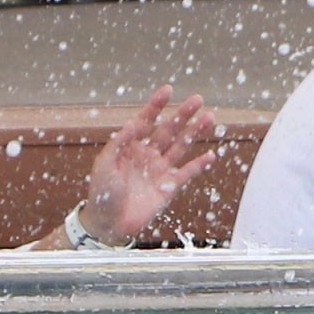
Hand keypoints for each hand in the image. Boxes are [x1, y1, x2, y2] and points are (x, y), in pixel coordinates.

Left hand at [78, 88, 223, 244]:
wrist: (108, 224)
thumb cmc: (101, 193)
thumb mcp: (105, 164)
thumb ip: (121, 142)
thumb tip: (136, 122)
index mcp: (130, 147)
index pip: (146, 121)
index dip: (157, 106)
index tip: (168, 90)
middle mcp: (148, 155)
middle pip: (168, 130)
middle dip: (183, 115)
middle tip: (198, 99)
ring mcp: (160, 170)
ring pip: (181, 146)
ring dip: (195, 132)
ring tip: (209, 117)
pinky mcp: (169, 188)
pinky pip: (188, 173)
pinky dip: (200, 165)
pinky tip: (211, 155)